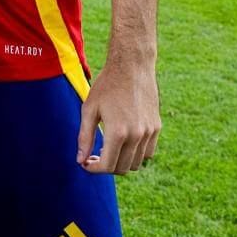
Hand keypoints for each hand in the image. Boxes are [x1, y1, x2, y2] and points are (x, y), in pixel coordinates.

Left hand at [76, 56, 158, 174]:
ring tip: (108, 149)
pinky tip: (123, 142)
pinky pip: (148, 152)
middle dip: (106, 167)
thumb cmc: (106, 86)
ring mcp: (149, 132)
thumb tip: (80, 160)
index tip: (85, 163)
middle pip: (122, 168)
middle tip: (94, 156)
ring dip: (121, 162)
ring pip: (136, 163)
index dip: (94, 169)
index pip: (107, 166)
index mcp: (118, 132)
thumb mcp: (89, 110)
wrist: (132, 67)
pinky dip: (135, 154)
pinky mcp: (156, 127)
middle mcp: (136, 135)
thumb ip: (85, 137)